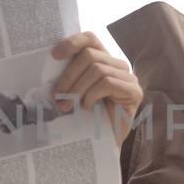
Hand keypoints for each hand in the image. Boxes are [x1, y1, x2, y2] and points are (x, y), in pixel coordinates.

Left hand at [50, 31, 142, 146]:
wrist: (103, 145)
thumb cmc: (87, 118)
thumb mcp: (74, 93)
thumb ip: (69, 78)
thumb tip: (49, 67)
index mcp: (103, 61)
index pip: (90, 39)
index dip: (72, 42)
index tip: (54, 55)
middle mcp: (118, 65)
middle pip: (90, 55)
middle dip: (69, 75)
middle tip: (57, 95)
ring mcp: (128, 78)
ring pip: (97, 70)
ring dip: (77, 88)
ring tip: (67, 106)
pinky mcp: (134, 92)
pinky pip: (107, 83)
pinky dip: (92, 95)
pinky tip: (88, 108)